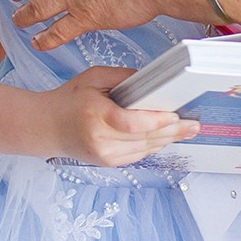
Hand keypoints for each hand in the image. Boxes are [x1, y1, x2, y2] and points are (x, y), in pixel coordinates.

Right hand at [44, 65, 198, 166]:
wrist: (46, 127)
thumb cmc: (70, 99)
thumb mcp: (93, 77)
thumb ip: (123, 77)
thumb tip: (152, 80)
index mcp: (95, 115)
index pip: (132, 123)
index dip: (156, 121)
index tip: (175, 115)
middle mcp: (100, 140)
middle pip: (144, 139)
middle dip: (173, 132)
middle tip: (193, 125)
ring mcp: (104, 155)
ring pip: (145, 149)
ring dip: (168, 140)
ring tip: (187, 131)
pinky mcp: (108, 163)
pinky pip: (138, 154)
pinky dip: (154, 145)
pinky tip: (167, 137)